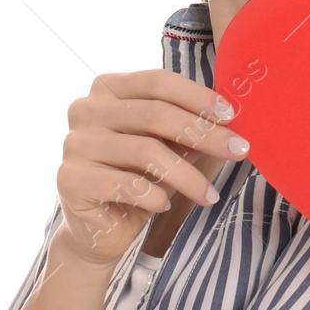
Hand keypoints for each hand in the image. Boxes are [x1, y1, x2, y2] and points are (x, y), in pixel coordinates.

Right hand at [54, 68, 249, 268]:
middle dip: (205, 134)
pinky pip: (127, 184)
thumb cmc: (138, 178)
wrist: (98, 228)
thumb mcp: (168, 147)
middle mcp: (86, 109)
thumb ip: (187, 128)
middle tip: (239, 151)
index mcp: (108, 88)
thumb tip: (228, 119)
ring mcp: (74, 143)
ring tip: (208, 195)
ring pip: (146, 151)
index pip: (158, 81)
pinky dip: (155, 197)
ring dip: (188, 176)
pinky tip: (164, 205)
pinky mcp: (70, 179)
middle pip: (156, 113)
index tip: (231, 116)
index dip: (198, 96)